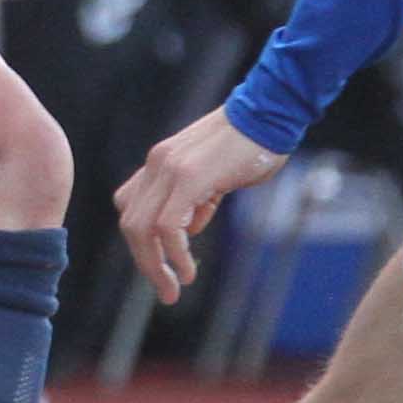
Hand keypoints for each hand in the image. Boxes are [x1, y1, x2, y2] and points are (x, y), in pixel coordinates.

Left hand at [115, 105, 287, 303]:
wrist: (271, 112)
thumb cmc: (251, 144)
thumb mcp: (215, 176)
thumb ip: (198, 199)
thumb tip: (189, 226)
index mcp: (161, 161)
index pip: (132, 207)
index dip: (142, 241)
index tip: (162, 266)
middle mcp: (157, 163)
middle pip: (131, 223)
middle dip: (146, 263)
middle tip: (166, 290)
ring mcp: (170, 168)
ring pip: (142, 228)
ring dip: (156, 265)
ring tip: (176, 286)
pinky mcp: (188, 177)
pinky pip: (167, 225)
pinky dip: (174, 253)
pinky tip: (188, 268)